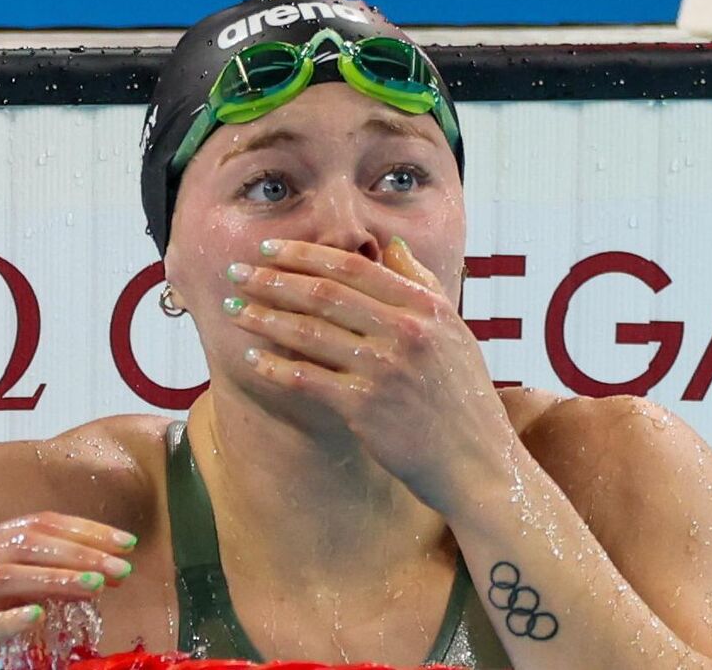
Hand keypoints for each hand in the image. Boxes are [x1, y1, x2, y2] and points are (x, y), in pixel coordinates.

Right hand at [0, 511, 136, 668]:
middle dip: (82, 552)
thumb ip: (47, 575)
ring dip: (56, 579)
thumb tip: (103, 573)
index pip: (42, 522)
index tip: (128, 543)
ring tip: (95, 585)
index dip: (88, 529)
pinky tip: (37, 616)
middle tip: (122, 568)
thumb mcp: (6, 588)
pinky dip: (8, 618)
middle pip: (30, 542)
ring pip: (7, 575)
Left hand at [222, 237, 515, 512]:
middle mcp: (405, 332)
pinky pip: (308, 379)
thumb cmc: (463, 398)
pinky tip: (252, 360)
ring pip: (309, 333)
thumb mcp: (454, 332)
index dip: (306, 255)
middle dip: (273, 280)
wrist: (478, 464)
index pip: (354, 268)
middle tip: (236, 273)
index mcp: (426, 308)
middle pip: (324, 295)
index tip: (270, 250)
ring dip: (264, 319)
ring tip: (234, 309)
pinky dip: (276, 368)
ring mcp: (385, 370)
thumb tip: (391, 246)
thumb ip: (422, 284)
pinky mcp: (366, 408)